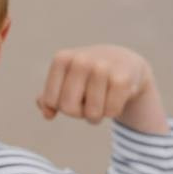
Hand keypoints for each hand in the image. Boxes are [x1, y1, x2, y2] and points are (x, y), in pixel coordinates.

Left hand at [36, 45, 151, 124]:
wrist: (125, 62)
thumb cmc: (88, 76)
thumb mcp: (65, 81)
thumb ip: (48, 98)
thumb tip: (47, 114)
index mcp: (62, 59)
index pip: (51, 101)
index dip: (61, 106)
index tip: (72, 96)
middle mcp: (81, 60)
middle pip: (69, 108)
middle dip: (78, 112)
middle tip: (88, 101)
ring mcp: (102, 68)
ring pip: (92, 113)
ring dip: (97, 114)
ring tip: (102, 98)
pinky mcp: (122, 79)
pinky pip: (111, 112)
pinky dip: (113, 112)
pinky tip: (116, 97)